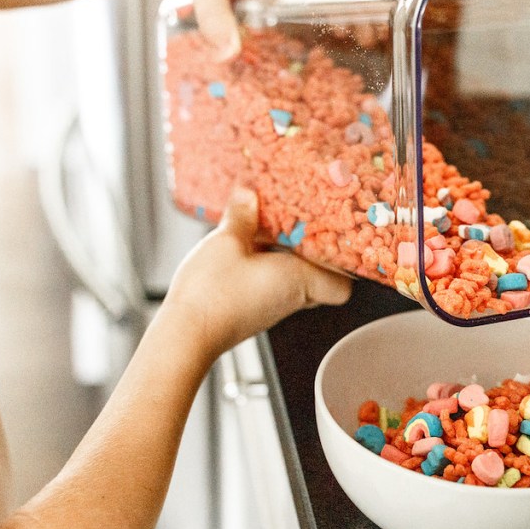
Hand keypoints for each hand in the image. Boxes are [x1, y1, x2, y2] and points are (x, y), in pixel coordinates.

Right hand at [161, 186, 351, 360]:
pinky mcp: (252, 309)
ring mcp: (272, 306)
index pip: (342, 285)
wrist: (185, 334)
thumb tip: (248, 194)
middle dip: (314, 252)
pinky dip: (266, 265)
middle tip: (304, 225)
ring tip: (273, 227)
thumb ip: (241, 216)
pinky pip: (271, 283)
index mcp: (299, 280)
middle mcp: (292, 297)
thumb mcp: (226, 241)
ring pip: (294, 279)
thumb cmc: (212, 294)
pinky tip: (246, 245)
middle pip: (319, 278)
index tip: (337, 237)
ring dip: (287, 255)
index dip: (344, 264)